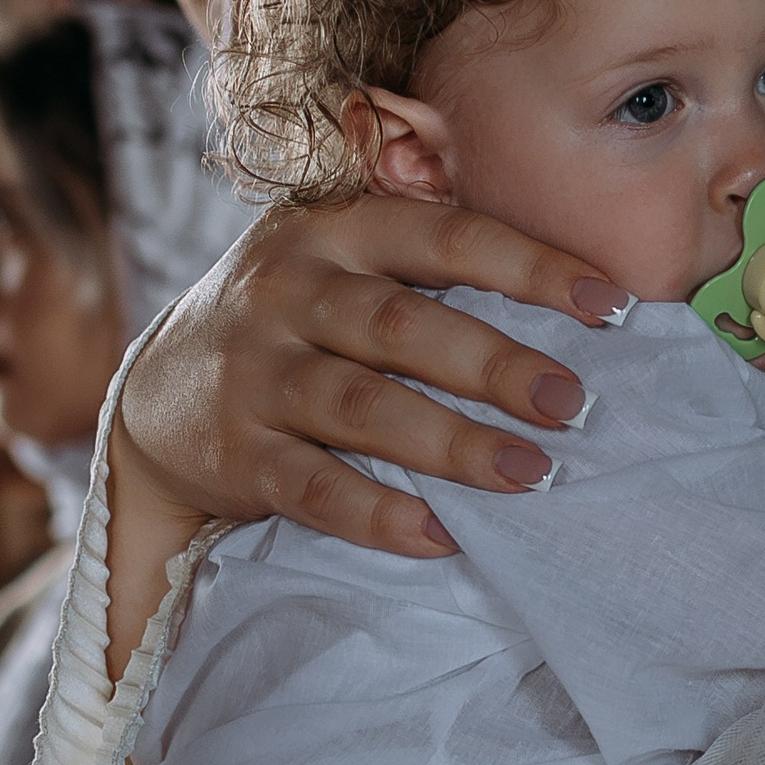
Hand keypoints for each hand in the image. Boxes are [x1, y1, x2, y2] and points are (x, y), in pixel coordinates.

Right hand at [114, 198, 630, 557]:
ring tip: (531, 473)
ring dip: (453, 445)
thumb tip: (574, 290)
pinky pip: (313, 487)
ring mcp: (252, 372)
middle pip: (403, 327)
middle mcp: (286, 291)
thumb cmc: (296, 317)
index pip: (444, 236)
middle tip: (572, 404)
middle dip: (496, 366)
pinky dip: (379, 514)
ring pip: (362, 408)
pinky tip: (444, 535)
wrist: (154, 395)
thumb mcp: (342, 257)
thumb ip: (428, 256)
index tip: (610, 306)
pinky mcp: (233, 452)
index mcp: (333, 229)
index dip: (530, 267)